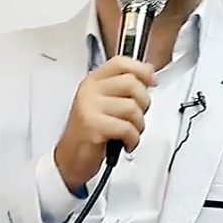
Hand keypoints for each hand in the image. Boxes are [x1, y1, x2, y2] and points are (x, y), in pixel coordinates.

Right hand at [54, 55, 156, 192]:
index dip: (141, 69)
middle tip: (136, 116)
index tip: (152, 81)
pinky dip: (133, 139)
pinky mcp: (93, 127)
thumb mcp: (105, 103)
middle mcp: (90, 91)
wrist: (70, 159)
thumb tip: (150, 73)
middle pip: (131, 83)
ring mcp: (90, 107)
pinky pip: (127, 128)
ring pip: (132, 108)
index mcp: (93, 81)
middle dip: (143, 103)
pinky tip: (125, 143)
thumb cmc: (90, 132)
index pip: (120, 62)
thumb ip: (124, 87)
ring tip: (129, 132)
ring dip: (138, 125)